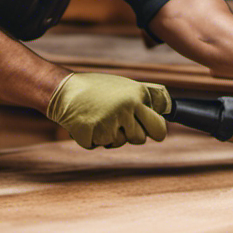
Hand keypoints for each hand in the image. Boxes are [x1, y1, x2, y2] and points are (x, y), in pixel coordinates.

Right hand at [46, 72, 171, 149]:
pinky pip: (99, 145)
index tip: (154, 131)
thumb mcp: (127, 87)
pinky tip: (88, 122)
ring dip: (109, 135)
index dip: (157, 131)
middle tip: (118, 121)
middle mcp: (125, 110)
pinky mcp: (92, 134)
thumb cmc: (99, 89)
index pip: (159, 127)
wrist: (65, 90)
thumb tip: (168, 108)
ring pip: (118, 143)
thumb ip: (148, 97)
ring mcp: (108, 123)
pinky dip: (93, 137)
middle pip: (140, 139)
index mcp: (136, 97)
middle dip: (130, 134)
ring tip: (99, 116)